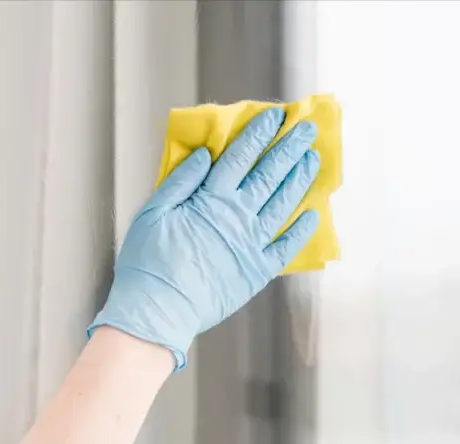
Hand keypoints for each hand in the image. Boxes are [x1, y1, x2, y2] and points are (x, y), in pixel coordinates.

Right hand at [89, 108, 320, 369]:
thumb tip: (206, 154)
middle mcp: (237, 217)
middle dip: (289, 148)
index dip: (259, 134)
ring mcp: (252, 244)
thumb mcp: (152, 213)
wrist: (158, 311)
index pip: (240, 157)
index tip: (275, 116)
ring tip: (313, 160)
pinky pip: (286, 247)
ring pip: (283, 204)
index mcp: (211, 199)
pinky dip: (300, 230)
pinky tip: (312, 214)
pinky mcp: (257, 271)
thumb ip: (180, 181)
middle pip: (269, 174)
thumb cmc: (147, 263)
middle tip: (307, 129)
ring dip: (300, 180)